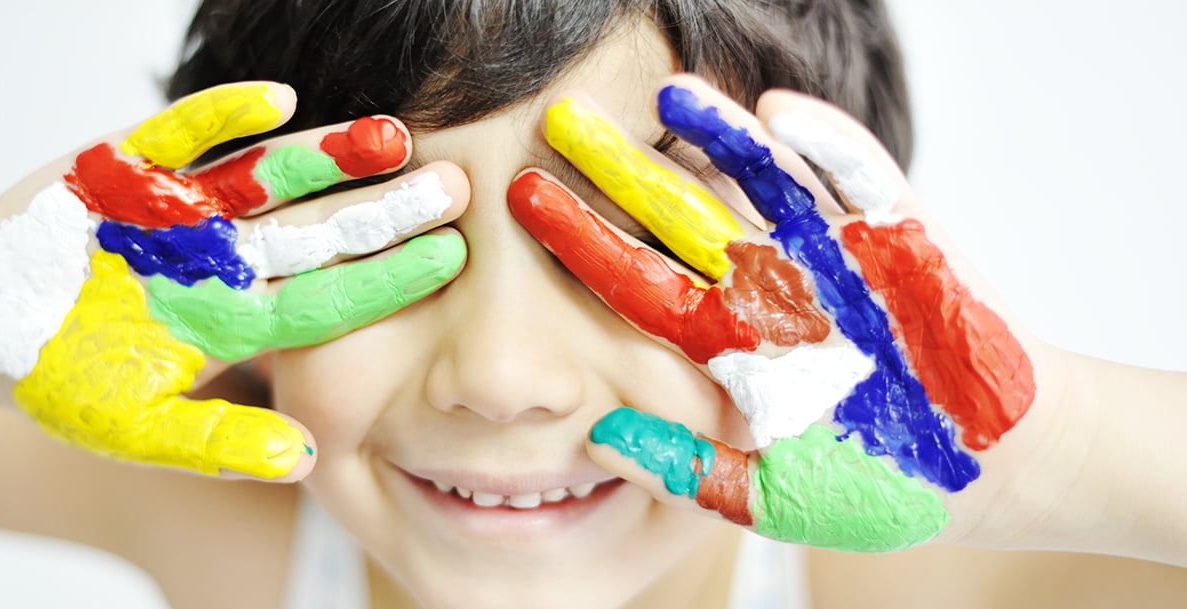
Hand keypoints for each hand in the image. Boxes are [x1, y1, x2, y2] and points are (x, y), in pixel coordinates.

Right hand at [0, 81, 467, 480]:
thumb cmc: (63, 377)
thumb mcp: (133, 427)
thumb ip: (214, 443)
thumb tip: (303, 461)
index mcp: (235, 319)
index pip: (328, 298)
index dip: (388, 279)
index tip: (451, 258)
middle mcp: (224, 257)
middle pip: (316, 230)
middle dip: (382, 209)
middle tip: (455, 184)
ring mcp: (181, 208)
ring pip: (265, 176)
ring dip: (324, 153)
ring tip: (390, 134)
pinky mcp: (130, 163)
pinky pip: (183, 135)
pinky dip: (224, 114)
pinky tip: (280, 99)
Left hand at [507, 74, 1062, 551]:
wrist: (995, 470)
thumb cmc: (880, 488)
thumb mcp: (770, 497)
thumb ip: (685, 469)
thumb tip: (595, 442)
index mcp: (727, 345)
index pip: (635, 284)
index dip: (579, 242)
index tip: (519, 200)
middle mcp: (767, 286)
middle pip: (678, 214)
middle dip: (622, 169)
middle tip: (561, 118)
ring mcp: (831, 253)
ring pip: (761, 178)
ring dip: (717, 134)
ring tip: (666, 92)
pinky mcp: (901, 233)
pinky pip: (856, 178)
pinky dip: (821, 144)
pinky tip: (775, 113)